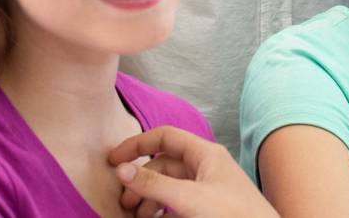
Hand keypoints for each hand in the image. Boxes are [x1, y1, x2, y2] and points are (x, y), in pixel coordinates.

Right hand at [109, 125, 279, 217]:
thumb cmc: (234, 215)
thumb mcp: (188, 198)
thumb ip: (154, 183)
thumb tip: (122, 169)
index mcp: (206, 154)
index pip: (165, 137)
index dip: (137, 145)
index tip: (114, 160)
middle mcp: (207, 168)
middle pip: (164, 164)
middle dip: (141, 180)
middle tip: (124, 200)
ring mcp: (209, 189)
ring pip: (170, 187)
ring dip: (150, 199)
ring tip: (136, 216)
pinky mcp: (209, 209)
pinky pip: (179, 204)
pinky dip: (163, 211)